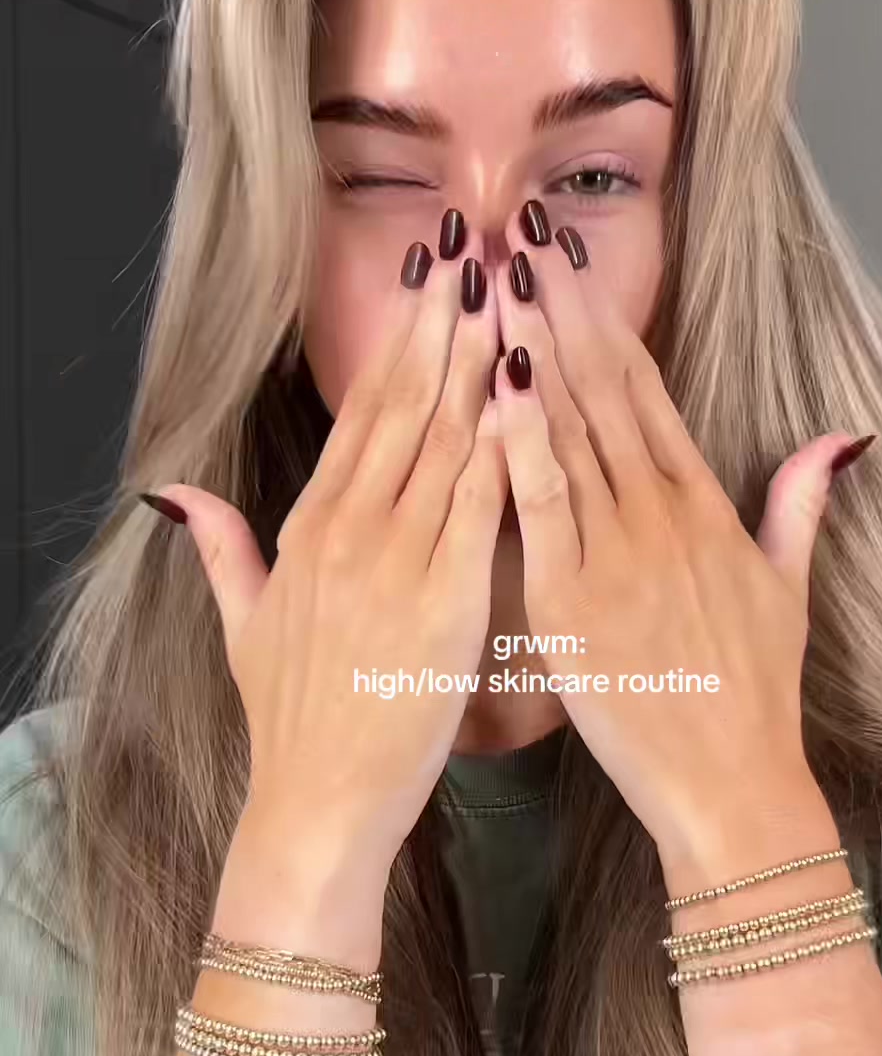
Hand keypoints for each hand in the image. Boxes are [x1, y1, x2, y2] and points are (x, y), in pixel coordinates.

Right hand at [147, 236, 506, 953]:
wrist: (317, 805)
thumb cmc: (294, 724)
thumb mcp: (241, 630)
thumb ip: (221, 550)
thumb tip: (175, 494)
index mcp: (309, 532)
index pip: (362, 415)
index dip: (400, 342)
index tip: (430, 281)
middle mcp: (350, 534)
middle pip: (405, 407)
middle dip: (445, 324)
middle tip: (478, 250)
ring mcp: (396, 565)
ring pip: (446, 443)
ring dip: (482, 363)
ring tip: (513, 293)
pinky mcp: (444, 604)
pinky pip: (481, 508)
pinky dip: (507, 447)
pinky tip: (533, 394)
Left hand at [489, 209, 869, 878]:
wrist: (733, 785)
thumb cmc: (753, 696)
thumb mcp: (789, 591)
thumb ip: (800, 507)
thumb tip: (841, 439)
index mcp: (703, 506)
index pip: (644, 390)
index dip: (601, 319)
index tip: (566, 261)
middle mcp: (661, 515)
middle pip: (601, 392)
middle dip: (558, 310)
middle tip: (518, 237)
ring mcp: (618, 555)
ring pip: (569, 434)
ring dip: (529, 353)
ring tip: (496, 282)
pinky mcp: (575, 604)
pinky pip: (543, 510)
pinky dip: (517, 446)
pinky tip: (492, 388)